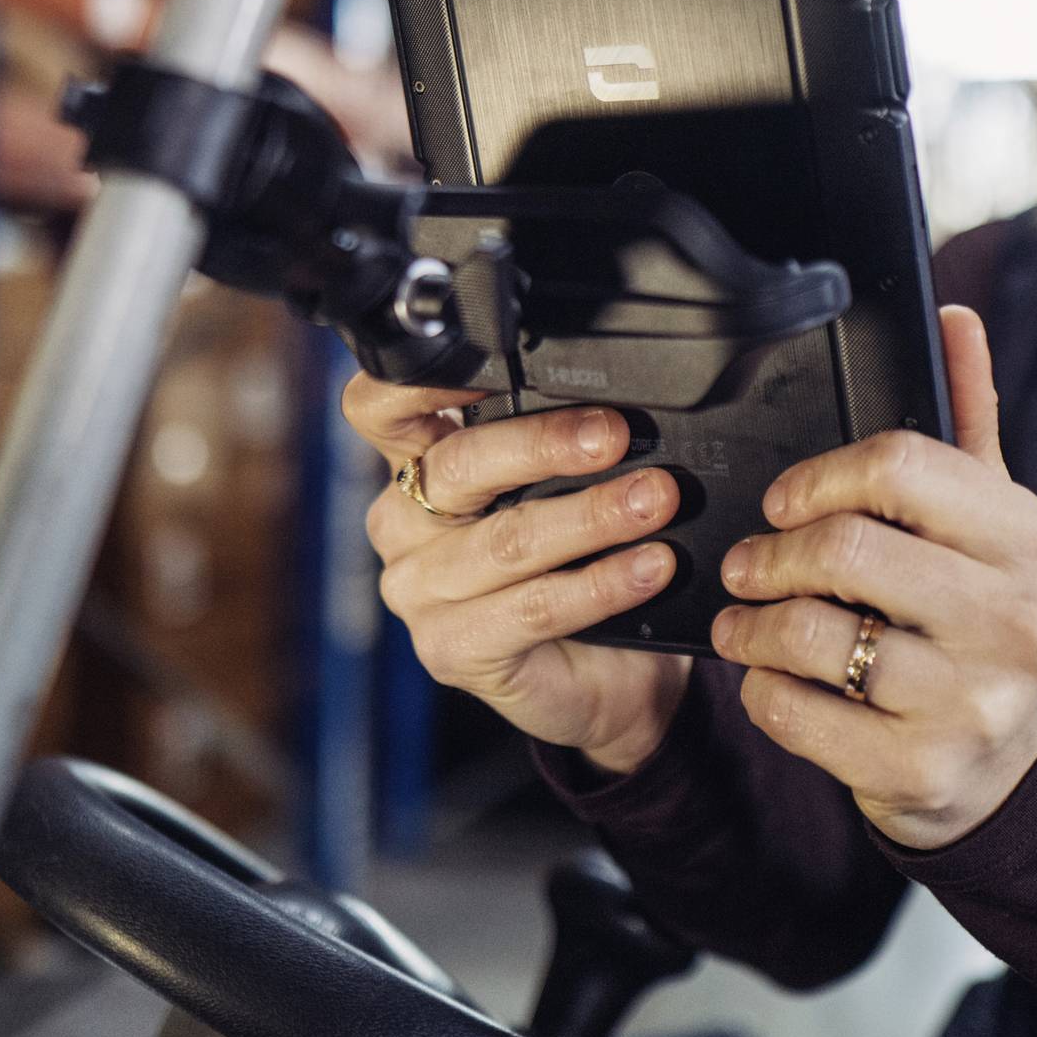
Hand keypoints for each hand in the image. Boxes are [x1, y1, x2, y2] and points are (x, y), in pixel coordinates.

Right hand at [348, 374, 692, 774]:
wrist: (602, 677)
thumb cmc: (577, 565)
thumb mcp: (558, 488)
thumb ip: (557, 445)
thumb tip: (616, 402)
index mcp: (417, 465)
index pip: (382, 407)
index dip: (419, 380)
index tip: (492, 359)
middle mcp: (402, 523)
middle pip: (458, 465)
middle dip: (544, 444)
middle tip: (613, 434)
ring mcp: (417, 591)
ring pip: (506, 540)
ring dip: (592, 515)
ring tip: (655, 500)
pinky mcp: (450, 648)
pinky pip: (532, 608)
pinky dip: (600, 584)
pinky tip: (648, 567)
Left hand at [710, 305, 1036, 848]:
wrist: (1024, 774)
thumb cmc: (990, 625)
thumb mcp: (997, 527)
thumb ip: (968, 423)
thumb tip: (952, 316)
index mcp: (1035, 544)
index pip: (902, 465)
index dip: (820, 475)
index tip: (784, 501)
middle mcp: (1017, 622)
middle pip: (846, 547)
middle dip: (771, 553)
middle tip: (748, 564)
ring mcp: (973, 705)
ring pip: (811, 634)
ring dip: (752, 624)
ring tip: (743, 621)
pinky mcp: (922, 773)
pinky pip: (795, 712)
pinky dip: (762, 690)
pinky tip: (770, 678)